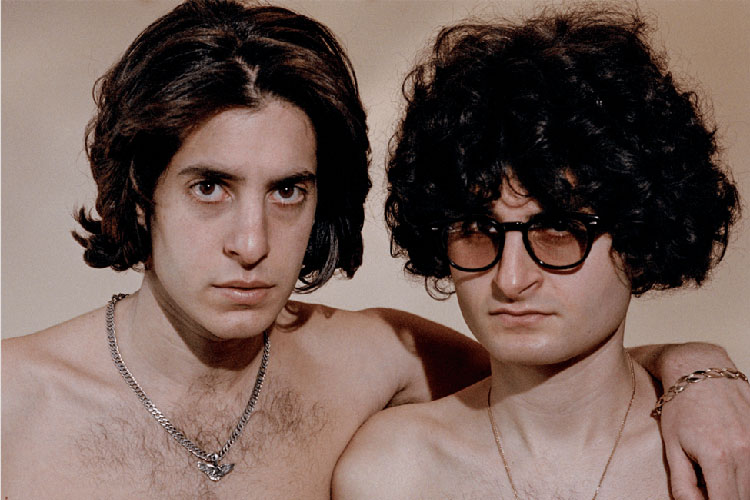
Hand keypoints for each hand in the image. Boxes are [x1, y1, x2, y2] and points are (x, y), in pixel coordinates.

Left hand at [659, 370, 749, 498]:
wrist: (699, 368)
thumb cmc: (680, 407)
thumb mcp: (672, 446)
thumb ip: (683, 483)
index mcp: (718, 457)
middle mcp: (745, 451)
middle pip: (744, 497)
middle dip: (725, 497)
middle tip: (708, 487)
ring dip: (738, 486)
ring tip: (715, 472)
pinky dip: (746, 470)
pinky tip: (729, 462)